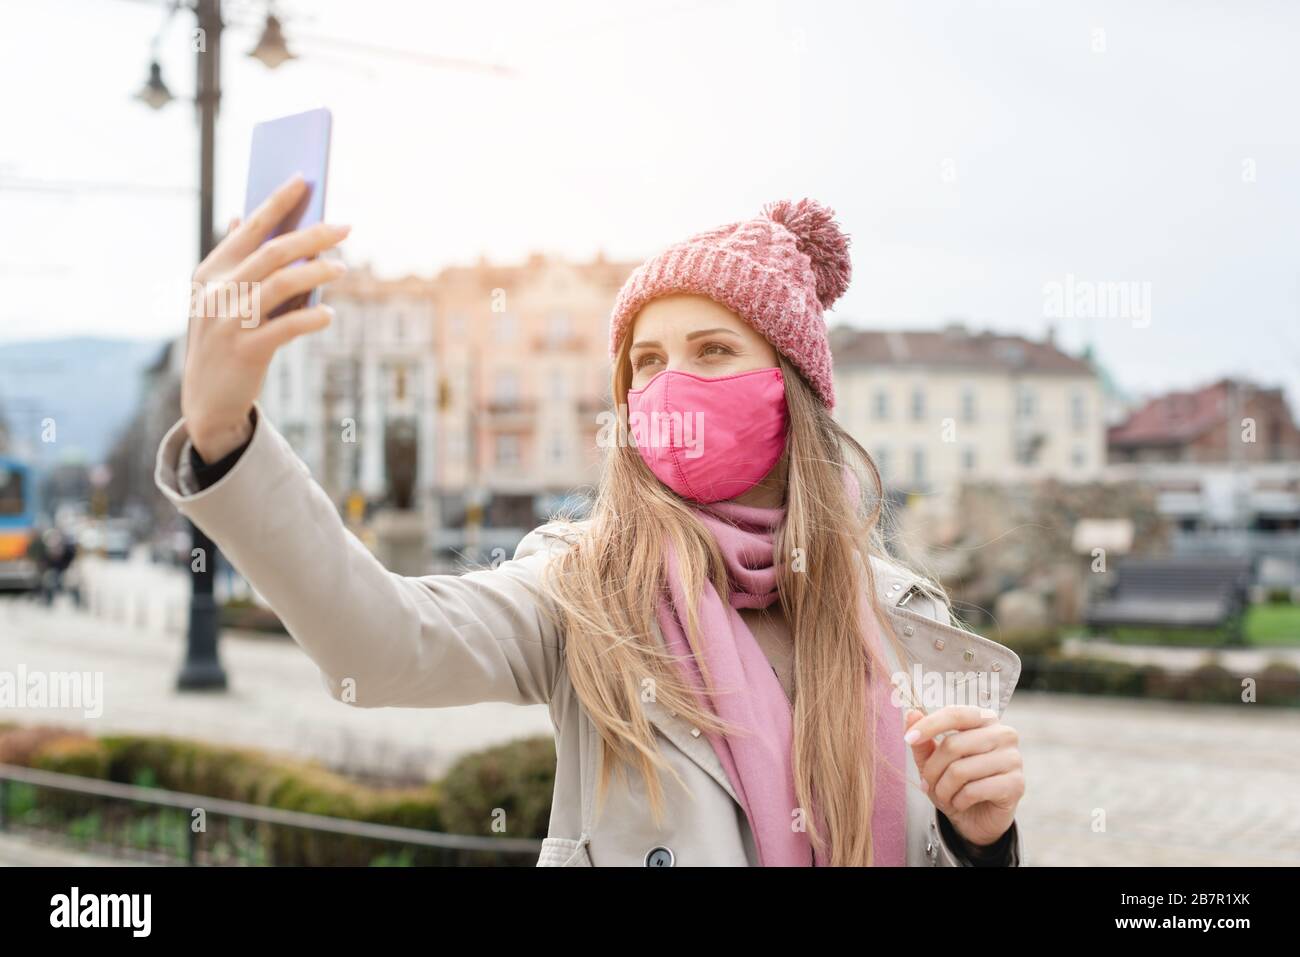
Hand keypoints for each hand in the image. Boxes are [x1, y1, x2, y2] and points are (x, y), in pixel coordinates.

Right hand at [182, 172, 350, 460]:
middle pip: (272, 253)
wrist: (207, 400)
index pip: (249, 227)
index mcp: (211, 272)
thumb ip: (238, 260)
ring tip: (343, 268)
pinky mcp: (245, 351)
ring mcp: (229, 321)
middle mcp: (217, 292)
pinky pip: (285, 327)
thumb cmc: (226, 340)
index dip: (277, 202)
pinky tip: (328, 316)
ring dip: (317, 273)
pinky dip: (310, 319)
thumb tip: (245, 214)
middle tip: (344, 227)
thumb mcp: (220, 298)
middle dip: (311, 235)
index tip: (303, 179)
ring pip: (281, 285)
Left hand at [903, 705, 1023, 848]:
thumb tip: (911, 713)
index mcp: (984, 718)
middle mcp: (1003, 734)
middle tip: (927, 783)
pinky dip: (958, 801)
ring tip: (944, 795)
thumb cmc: (955, 782)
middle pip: (953, 745)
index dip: (929, 725)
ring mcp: (1013, 758)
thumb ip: (923, 739)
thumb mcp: (933, 761)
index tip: (908, 738)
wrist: (977, 818)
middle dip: (932, 769)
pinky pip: (973, 790)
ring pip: (960, 770)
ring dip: (943, 788)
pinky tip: (960, 803)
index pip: (955, 714)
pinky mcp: (1017, 784)